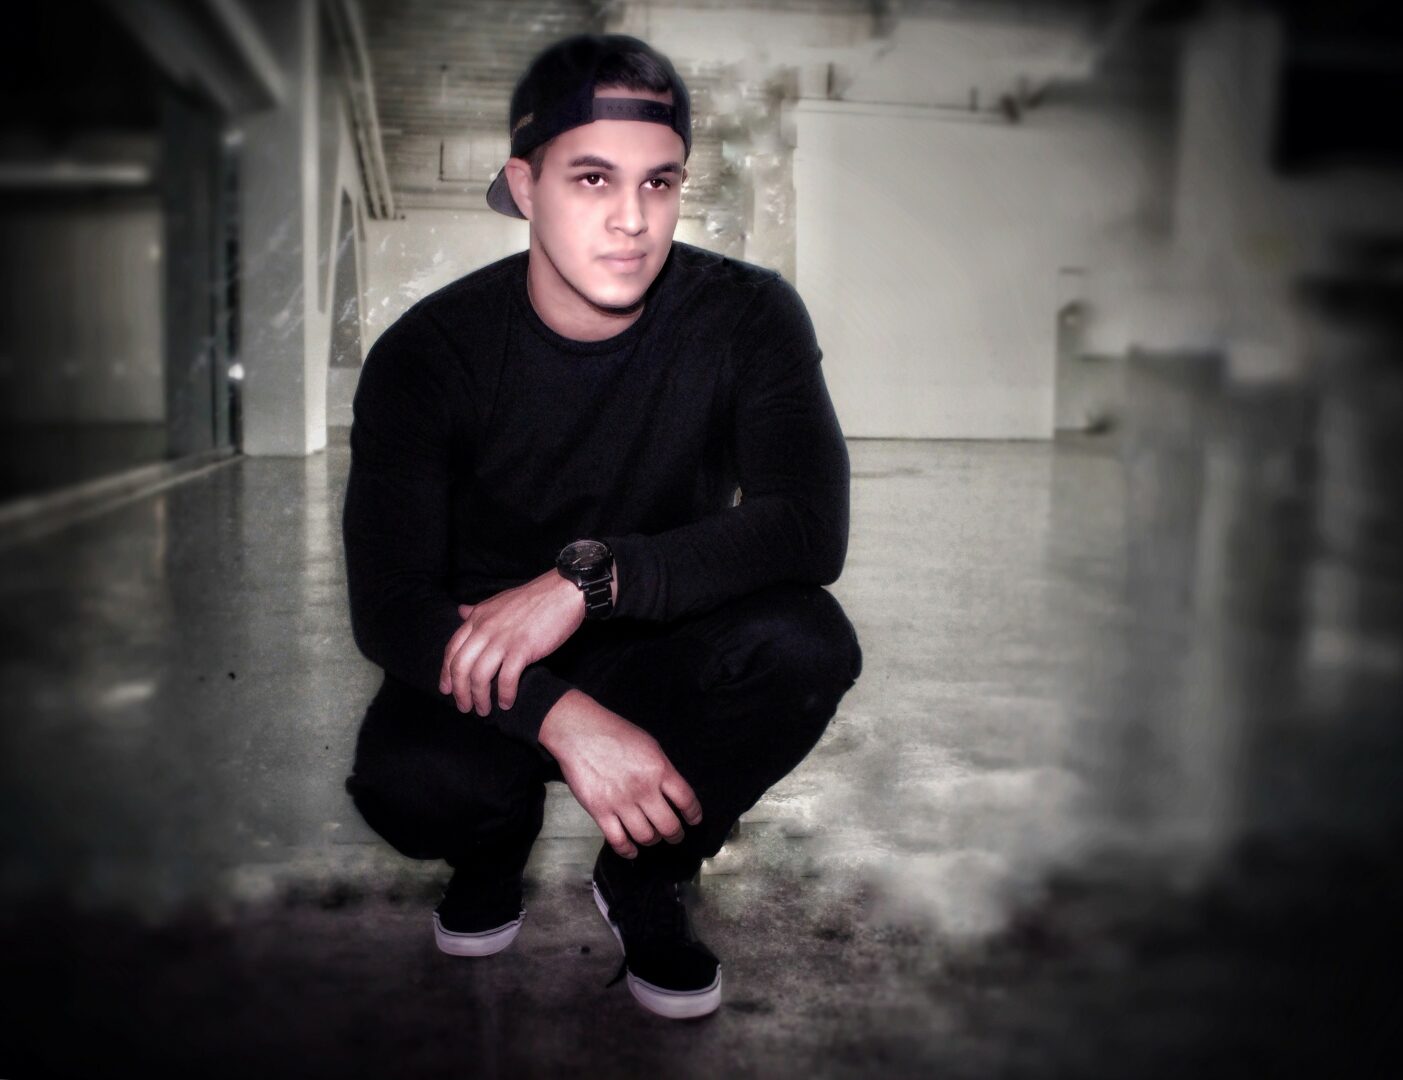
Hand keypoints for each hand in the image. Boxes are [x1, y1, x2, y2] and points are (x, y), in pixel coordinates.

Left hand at [439, 569, 582, 714]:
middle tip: (465, 707)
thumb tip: (461, 612)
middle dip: (459, 692)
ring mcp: (503, 639)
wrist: (562, 592)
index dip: (446, 674)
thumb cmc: (534, 598)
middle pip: (460, 667)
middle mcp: (485, 629)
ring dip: (479, 698)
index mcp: (478, 618)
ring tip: (484, 710)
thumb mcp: (498, 601)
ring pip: (479, 676)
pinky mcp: (523, 649)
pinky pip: (506, 679)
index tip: (446, 690)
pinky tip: (507, 703)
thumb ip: (478, 611)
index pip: (452, 650)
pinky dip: (505, 695)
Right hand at [538, 690, 702, 858]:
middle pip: (669, 826)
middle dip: (675, 835)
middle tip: (675, 835)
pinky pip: (618, 841)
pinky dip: (628, 850)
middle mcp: (644, 789)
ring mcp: (621, 802)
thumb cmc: (614, 733)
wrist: (580, 732)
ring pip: (646, 836)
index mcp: (659, 769)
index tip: (693, 820)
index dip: (694, 814)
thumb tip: (672, 793)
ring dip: (652, 840)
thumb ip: (663, 769)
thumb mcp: (649, 745)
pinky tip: (632, 849)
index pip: (687, 800)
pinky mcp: (600, 811)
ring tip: (652, 838)